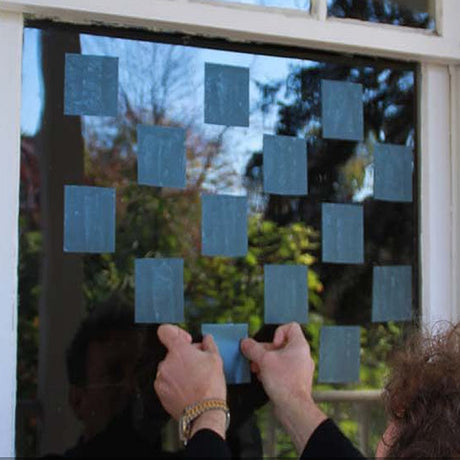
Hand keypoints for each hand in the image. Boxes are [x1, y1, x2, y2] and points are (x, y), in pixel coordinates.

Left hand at [154, 325, 226, 437]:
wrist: (204, 412)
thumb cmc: (210, 385)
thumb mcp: (216, 358)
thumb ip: (208, 344)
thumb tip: (206, 339)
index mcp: (178, 350)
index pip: (165, 330)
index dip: (175, 332)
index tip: (185, 340)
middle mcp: (166, 362)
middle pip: (172, 352)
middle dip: (184, 355)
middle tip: (198, 364)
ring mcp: (161, 378)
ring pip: (169, 367)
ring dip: (179, 370)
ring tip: (194, 379)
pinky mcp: (160, 392)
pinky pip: (166, 381)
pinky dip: (175, 383)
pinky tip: (188, 388)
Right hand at [240, 322, 325, 452]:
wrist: (293, 407)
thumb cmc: (284, 382)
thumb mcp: (263, 360)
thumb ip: (252, 349)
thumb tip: (245, 343)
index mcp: (299, 345)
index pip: (291, 327)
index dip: (278, 332)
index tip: (271, 344)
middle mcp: (302, 355)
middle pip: (282, 344)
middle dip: (266, 350)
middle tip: (256, 357)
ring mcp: (300, 369)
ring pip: (281, 358)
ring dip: (267, 362)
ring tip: (257, 368)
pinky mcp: (296, 381)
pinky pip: (283, 370)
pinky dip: (272, 372)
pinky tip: (263, 378)